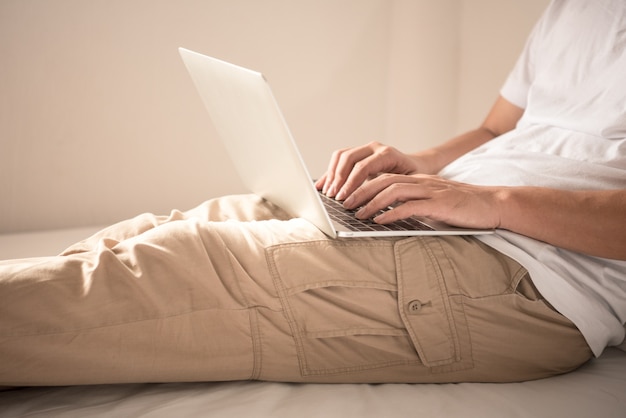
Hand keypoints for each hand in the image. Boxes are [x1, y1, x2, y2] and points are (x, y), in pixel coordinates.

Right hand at [315, 142, 420, 200]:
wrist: (417, 166)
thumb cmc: (414, 178)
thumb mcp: (408, 185)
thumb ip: (392, 192)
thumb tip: (376, 206)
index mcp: (387, 154)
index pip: (363, 167)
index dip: (350, 183)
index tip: (343, 198)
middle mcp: (374, 147)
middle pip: (348, 158)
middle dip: (338, 179)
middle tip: (333, 197)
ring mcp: (365, 149)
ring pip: (341, 156)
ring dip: (332, 175)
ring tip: (328, 193)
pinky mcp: (358, 154)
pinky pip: (339, 159)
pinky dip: (330, 172)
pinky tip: (323, 185)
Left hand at [343, 173, 502, 229]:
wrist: (493, 205)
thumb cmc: (462, 209)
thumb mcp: (432, 203)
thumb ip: (412, 205)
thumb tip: (385, 217)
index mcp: (418, 180)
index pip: (384, 177)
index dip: (363, 185)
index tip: (347, 196)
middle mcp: (421, 182)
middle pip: (383, 180)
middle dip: (360, 191)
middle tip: (343, 203)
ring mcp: (430, 191)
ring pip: (392, 190)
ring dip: (371, 202)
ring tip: (357, 213)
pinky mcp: (439, 203)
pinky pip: (410, 206)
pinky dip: (391, 213)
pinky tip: (379, 221)